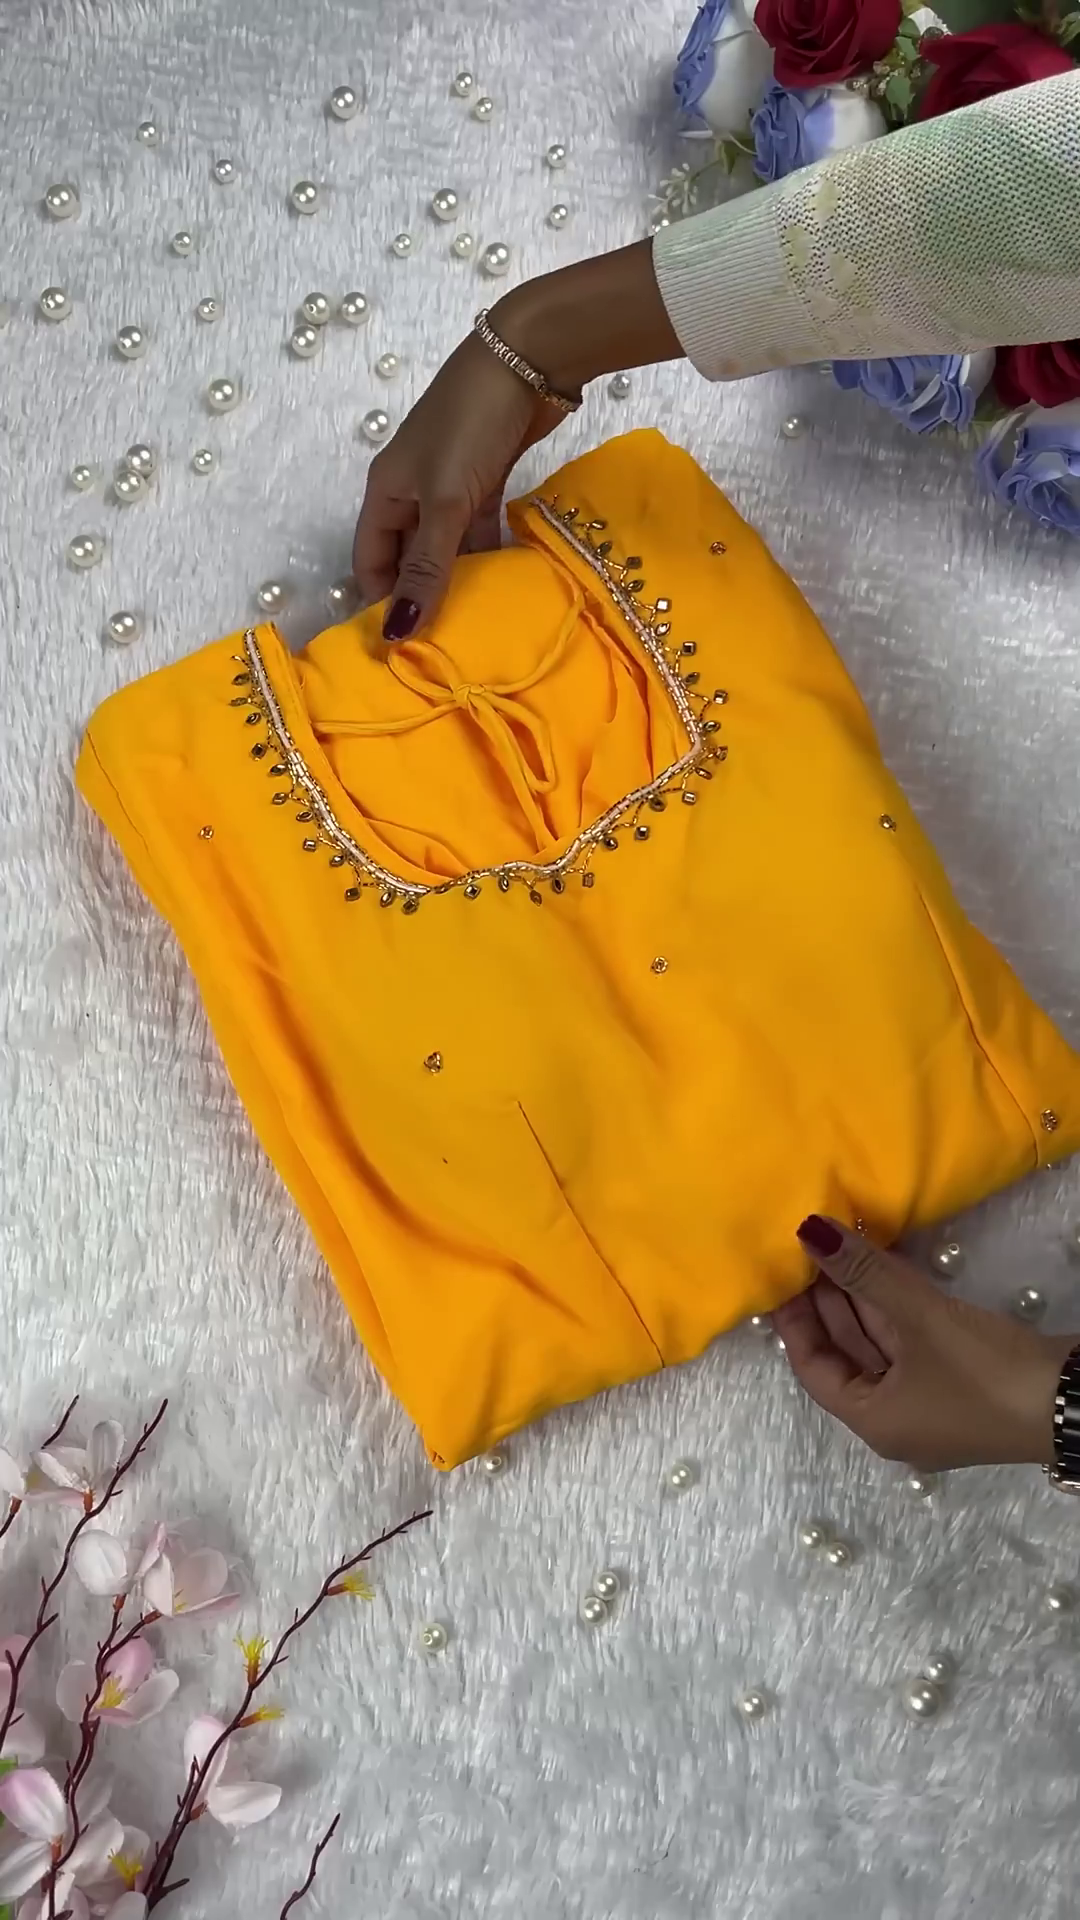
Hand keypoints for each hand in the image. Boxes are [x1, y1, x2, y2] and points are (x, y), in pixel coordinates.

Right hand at [351, 243, 684, 641]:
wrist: (528, 358)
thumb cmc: (472, 425)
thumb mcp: (445, 501)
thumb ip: (426, 567)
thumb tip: (397, 632)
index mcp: (385, 492)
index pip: (370, 561)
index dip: (380, 601)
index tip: (404, 647)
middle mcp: (410, 491)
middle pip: (407, 557)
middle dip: (421, 597)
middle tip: (445, 646)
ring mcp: (449, 485)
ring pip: (445, 547)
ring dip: (458, 580)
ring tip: (476, 627)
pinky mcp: (486, 480)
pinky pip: (477, 532)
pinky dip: (487, 556)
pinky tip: (502, 587)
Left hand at [773, 1214, 1074, 1469]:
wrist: (1076, 1402)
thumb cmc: (985, 1373)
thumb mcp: (918, 1319)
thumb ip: (863, 1273)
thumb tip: (809, 1232)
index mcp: (873, 1421)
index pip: (812, 1368)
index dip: (793, 1320)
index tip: (781, 1274)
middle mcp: (896, 1419)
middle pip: (847, 1354)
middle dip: (830, 1301)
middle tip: (812, 1247)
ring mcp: (932, 1403)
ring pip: (883, 1345)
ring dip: (865, 1298)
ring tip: (844, 1244)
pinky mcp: (963, 1383)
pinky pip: (913, 1342)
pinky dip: (897, 1307)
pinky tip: (888, 1266)